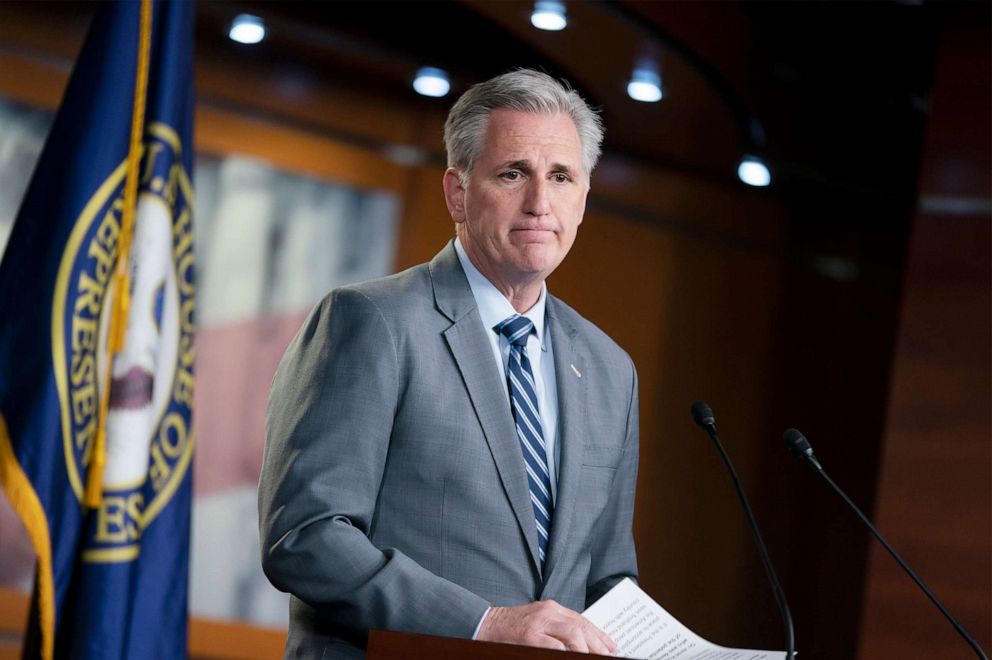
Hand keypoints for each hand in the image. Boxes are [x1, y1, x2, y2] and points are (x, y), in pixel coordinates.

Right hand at [477, 600, 616, 654]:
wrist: (485, 625)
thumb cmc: (513, 628)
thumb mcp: (539, 622)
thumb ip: (558, 629)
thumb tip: (582, 644)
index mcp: (552, 608)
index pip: (582, 620)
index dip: (599, 635)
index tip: (611, 646)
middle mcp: (548, 612)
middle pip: (582, 626)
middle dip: (598, 644)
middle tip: (608, 655)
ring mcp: (540, 623)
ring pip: (573, 633)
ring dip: (587, 649)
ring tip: (594, 658)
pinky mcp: (530, 635)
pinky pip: (555, 646)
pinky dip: (567, 652)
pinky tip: (574, 657)